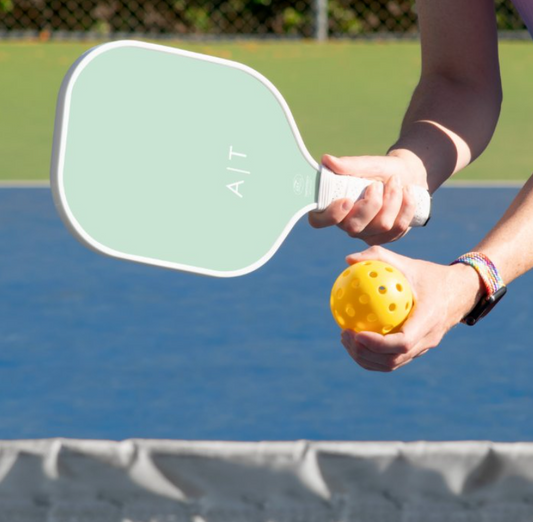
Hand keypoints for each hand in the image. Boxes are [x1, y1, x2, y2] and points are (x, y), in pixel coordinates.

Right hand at [308, 153, 427, 244]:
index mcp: (333, 206)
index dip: (331, 215)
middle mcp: (347, 224)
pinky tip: (407, 192)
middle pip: (354, 227)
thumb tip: (327, 160)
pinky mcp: (386, 237)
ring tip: (395, 182)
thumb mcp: (367, 164)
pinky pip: (398, 228)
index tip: (347, 200)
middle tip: (378, 184)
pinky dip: (406, 206)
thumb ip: (348, 165)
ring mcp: (367, 233)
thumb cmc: (380, 170)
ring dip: (393, 199)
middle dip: (372, 203)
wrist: (406, 175)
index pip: (319, 221)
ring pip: (381, 226)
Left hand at [339, 246, 482, 371]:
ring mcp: (424, 348)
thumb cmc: (430, 275)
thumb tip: (348, 260)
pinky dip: (372, 355)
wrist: (461, 292)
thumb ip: (379, 257)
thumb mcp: (408, 263)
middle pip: (393, 359)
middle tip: (345, 334)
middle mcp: (427, 339)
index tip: (356, 333)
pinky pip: (393, 359)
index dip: (377, 344)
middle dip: (364, 353)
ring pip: (391, 364)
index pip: (403, 342)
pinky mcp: (418, 350)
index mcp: (428, 320)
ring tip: (346, 339)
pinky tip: (356, 338)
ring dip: (365, 358)